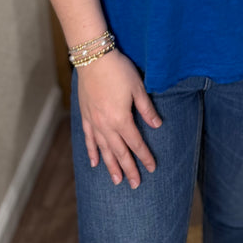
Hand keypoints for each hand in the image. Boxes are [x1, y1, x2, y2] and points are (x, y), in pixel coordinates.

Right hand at [76, 49, 161, 187]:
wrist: (93, 58)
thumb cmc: (118, 70)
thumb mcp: (138, 88)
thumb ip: (146, 109)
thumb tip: (157, 126)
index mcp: (121, 119)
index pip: (136, 143)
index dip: (144, 156)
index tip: (152, 168)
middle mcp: (106, 125)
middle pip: (119, 152)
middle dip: (128, 168)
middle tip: (135, 184)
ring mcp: (93, 122)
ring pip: (103, 150)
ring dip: (110, 166)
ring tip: (117, 181)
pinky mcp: (85, 116)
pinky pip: (88, 139)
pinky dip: (92, 152)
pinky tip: (94, 162)